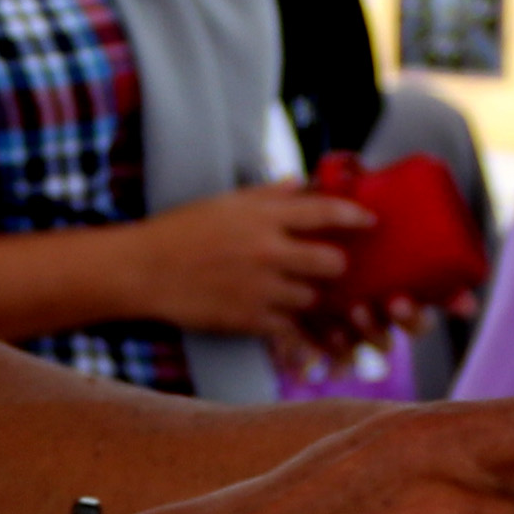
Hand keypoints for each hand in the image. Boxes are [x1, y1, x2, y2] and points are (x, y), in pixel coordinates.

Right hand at [115, 183, 374, 341]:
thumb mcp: (225, 203)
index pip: (325, 213)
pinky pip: (292, 329)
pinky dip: (298, 330)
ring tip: (307, 295)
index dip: (355, 217)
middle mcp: (268, 251)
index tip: (370, 222)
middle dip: (338, 266)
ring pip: (315, 298)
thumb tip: (302, 184)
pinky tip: (295, 325)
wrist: (143, 270)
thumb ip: (269, 195)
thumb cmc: (181, 231)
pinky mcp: (250, 320)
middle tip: (332, 267)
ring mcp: (261, 288)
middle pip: (332, 262)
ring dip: (314, 297)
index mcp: (263, 217)